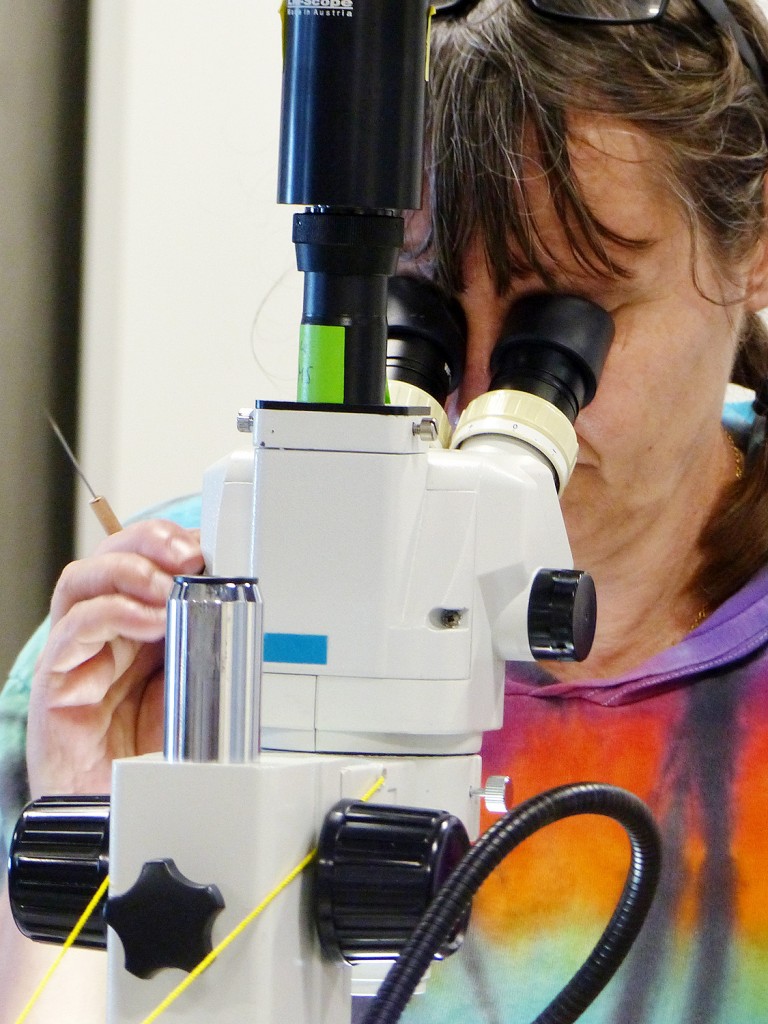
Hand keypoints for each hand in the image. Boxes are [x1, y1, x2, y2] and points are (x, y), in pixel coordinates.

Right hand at [26, 520, 203, 797]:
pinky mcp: (56, 681)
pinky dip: (112, 614)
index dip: (170, 543)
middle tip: (187, 554)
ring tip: (166, 585)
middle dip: (149, 542)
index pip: (142, 560)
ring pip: (82, 581)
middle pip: (109, 557)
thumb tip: (234, 600)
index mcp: (136, 626)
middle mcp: (101, 632)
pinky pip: (73, 629)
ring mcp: (75, 653)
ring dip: (129, 570)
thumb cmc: (152, 754)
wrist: (117, 814)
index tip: (206, 545)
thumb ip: (205, 642)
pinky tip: (146, 621)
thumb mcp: (194, 686)